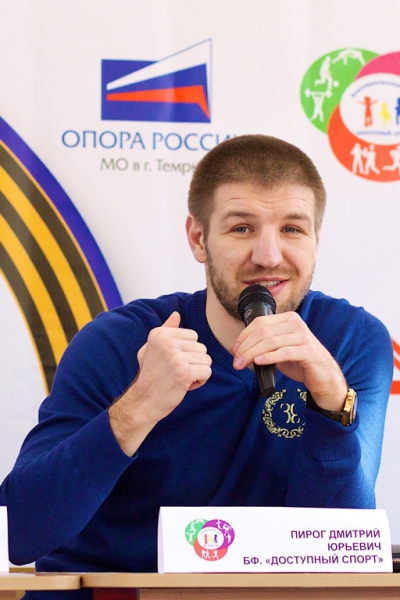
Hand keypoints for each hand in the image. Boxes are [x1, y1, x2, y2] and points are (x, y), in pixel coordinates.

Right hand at [109, 311, 211, 454]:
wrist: (143, 402)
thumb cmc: (150, 376)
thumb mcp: (152, 348)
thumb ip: (165, 330)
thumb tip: (176, 314)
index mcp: (159, 333)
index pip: (193, 335)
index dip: (187, 351)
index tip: (172, 362)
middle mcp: (166, 342)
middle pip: (202, 347)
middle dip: (194, 362)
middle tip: (176, 373)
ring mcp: (175, 356)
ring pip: (206, 359)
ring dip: (197, 372)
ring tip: (180, 379)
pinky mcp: (184, 372)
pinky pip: (207, 371)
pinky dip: (200, 381)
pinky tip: (186, 385)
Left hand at [231, 312, 346, 410]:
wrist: (322, 375)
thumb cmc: (299, 361)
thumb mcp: (279, 348)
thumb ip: (263, 344)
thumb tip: (239, 349)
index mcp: (287, 318)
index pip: (259, 323)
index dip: (244, 336)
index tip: (234, 350)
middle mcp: (296, 323)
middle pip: (262, 332)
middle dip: (245, 347)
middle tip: (236, 361)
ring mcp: (304, 336)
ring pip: (270, 342)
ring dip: (252, 354)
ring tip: (242, 364)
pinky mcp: (309, 351)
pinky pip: (284, 352)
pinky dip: (269, 357)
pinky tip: (258, 362)